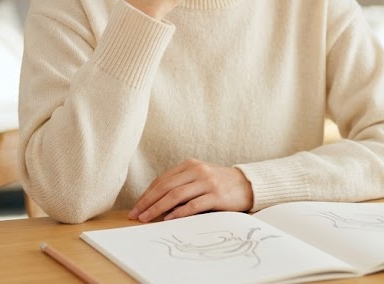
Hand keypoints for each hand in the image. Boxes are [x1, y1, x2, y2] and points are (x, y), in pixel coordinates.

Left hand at [128, 159, 253, 221]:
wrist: (247, 185)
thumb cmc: (219, 183)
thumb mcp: (199, 177)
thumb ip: (180, 185)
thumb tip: (156, 203)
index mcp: (189, 164)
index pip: (162, 180)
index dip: (147, 194)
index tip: (136, 207)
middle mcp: (197, 170)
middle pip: (165, 187)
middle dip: (148, 202)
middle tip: (135, 215)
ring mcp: (207, 182)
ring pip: (176, 195)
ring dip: (158, 208)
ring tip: (146, 219)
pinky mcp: (216, 195)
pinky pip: (193, 205)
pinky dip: (179, 213)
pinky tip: (168, 219)